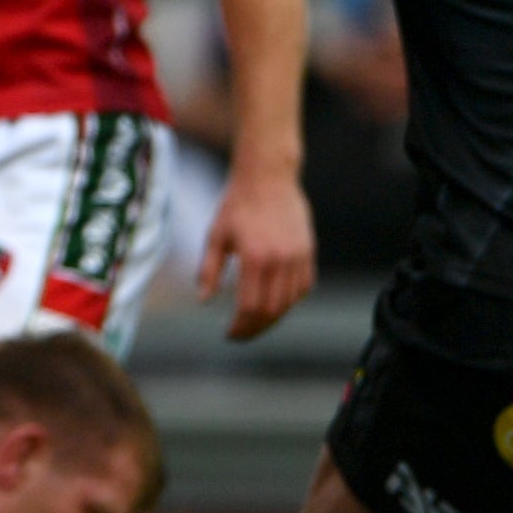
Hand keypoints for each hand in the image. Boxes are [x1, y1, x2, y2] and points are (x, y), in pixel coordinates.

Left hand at [208, 163, 319, 340]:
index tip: (229, 334)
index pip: (250, 307)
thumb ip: (210, 270)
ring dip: (272, 319)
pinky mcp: (309, 253)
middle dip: (255, 329)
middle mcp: (280, 260)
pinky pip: (304, 288)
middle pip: (271, 311)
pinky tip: (274, 305)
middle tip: (240, 335)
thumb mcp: (216, 235)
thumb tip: (203, 301)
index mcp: (255, 257)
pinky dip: (290, 302)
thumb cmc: (237, 205)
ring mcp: (298, 257)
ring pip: (289, 303)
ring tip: (254, 323)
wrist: (269, 178)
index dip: (240, 327)